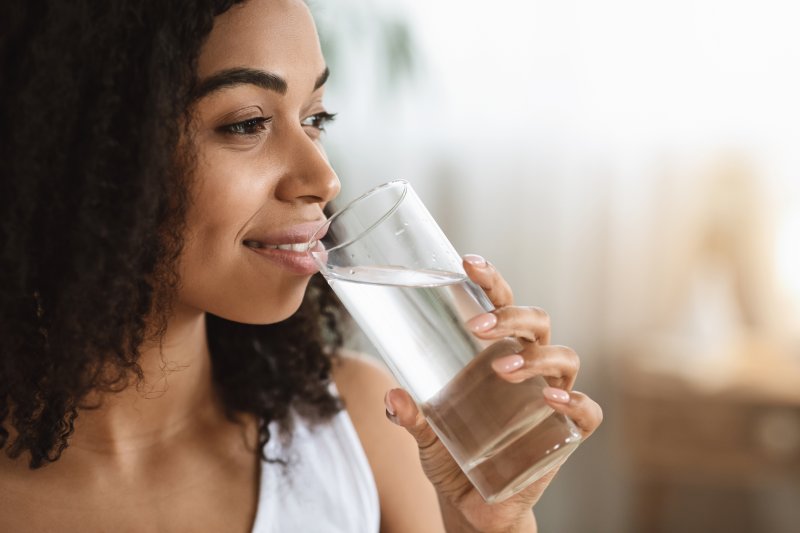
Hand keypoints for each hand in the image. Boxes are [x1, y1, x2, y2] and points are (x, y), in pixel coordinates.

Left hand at [383, 255, 602, 532]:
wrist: (473, 506)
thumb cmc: (451, 455)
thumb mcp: (424, 435)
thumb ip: (408, 416)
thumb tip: (392, 396)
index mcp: (497, 352)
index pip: (502, 304)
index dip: (491, 281)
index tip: (467, 263)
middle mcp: (529, 367)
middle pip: (536, 322)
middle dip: (511, 315)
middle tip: (475, 327)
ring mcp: (551, 398)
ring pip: (564, 357)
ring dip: (536, 356)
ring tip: (503, 369)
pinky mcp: (565, 433)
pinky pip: (587, 411)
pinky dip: (576, 402)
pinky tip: (551, 400)